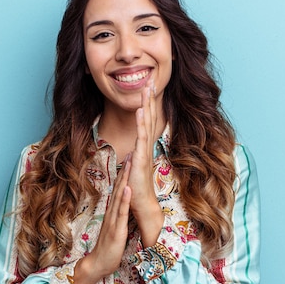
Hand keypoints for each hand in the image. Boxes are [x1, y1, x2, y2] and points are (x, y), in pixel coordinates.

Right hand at [74, 156, 131, 283]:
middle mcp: (112, 212)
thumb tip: (122, 207)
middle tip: (129, 153)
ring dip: (124, 179)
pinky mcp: (117, 228)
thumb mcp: (115, 229)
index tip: (128, 160)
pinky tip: (128, 188)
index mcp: (113, 212)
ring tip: (129, 164)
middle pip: (119, 188)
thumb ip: (118, 217)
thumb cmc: (108, 248)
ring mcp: (114, 219)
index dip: (124, 175)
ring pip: (120, 196)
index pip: (119, 190)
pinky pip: (121, 212)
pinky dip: (125, 199)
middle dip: (125, 171)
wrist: (98, 263)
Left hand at [127, 81, 163, 246]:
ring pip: (146, 123)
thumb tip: (132, 152)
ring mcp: (144, 150)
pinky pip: (141, 136)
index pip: (146, 121)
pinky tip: (140, 110)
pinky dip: (141, 122)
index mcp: (144, 146)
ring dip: (146, 105)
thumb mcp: (133, 168)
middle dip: (150, 99)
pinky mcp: (141, 156)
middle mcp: (146, 145)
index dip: (147, 105)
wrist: (142, 203)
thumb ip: (134, 158)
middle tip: (152, 79)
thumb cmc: (137, 188)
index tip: (148, 90)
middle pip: (149, 117)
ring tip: (147, 89)